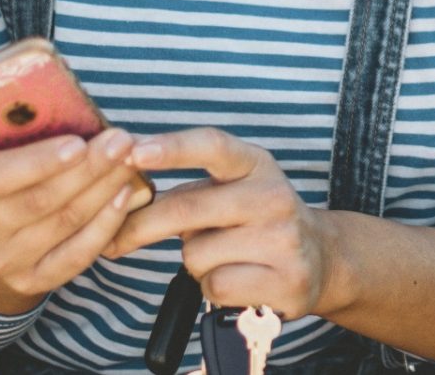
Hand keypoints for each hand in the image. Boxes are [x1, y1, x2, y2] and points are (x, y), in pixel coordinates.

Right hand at [0, 128, 146, 313]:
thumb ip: (18, 128)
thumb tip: (69, 103)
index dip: (37, 161)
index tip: (78, 142)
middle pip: (38, 201)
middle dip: (87, 169)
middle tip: (121, 142)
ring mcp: (1, 261)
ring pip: (63, 224)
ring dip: (103, 190)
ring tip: (130, 161)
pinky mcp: (31, 281)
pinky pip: (77, 255)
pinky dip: (106, 224)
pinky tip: (124, 196)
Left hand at [104, 126, 342, 320]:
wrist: (320, 258)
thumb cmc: (255, 222)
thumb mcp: (232, 191)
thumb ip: (186, 192)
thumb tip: (119, 199)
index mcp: (256, 163)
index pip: (212, 145)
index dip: (171, 147)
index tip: (133, 151)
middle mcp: (273, 195)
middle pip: (188, 208)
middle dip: (141, 227)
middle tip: (115, 241)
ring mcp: (283, 238)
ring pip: (197, 255)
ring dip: (194, 263)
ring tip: (222, 258)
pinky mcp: (286, 280)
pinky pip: (215, 286)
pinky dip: (213, 288)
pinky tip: (237, 280)